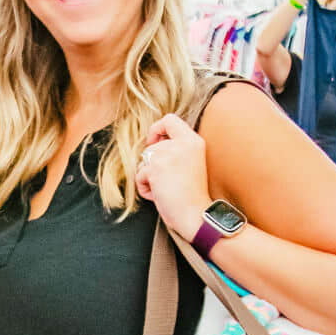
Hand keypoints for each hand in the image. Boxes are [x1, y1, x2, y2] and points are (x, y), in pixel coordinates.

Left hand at [134, 114, 211, 240]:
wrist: (196, 215)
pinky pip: (139, 175)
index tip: (154, 143)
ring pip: (143, 160)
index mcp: (194, 141)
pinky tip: (160, 195)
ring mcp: (168, 154)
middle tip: (168, 181)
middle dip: (152, 165)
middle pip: (151, 146)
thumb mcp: (189, 163)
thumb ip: (175, 150)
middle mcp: (182, 143)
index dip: (157, 129)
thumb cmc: (191, 195)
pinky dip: (144, 188)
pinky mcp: (156, 168)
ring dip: (148, 177)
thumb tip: (150, 145)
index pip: (170, 119)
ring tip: (165, 189)